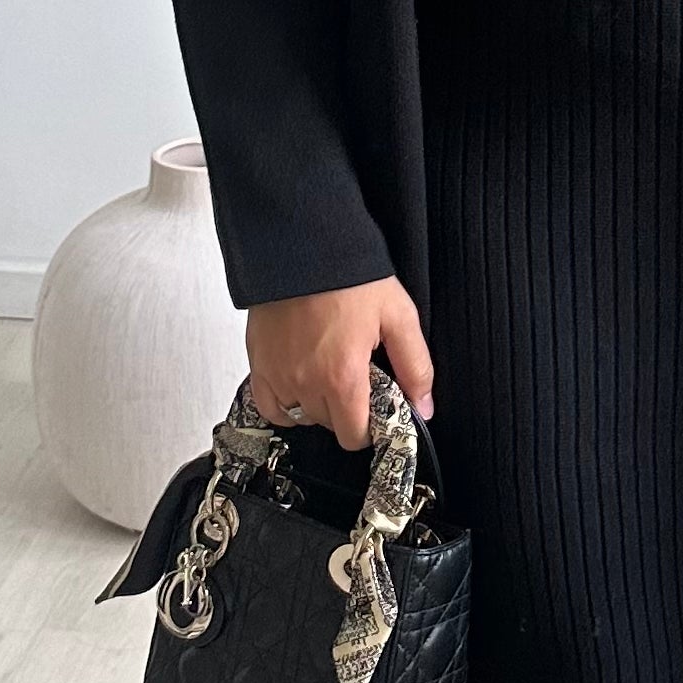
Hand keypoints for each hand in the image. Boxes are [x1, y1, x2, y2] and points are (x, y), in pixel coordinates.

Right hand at [245, 278, 434, 450]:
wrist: (303, 246)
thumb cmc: (348, 277)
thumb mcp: (398, 317)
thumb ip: (415, 367)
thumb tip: (424, 406)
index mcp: (342, 377)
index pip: (354, 436)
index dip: (369, 428)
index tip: (375, 412)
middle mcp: (306, 382)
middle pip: (329, 426)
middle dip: (347, 411)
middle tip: (357, 380)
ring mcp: (278, 374)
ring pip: (300, 417)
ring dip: (318, 406)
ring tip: (330, 375)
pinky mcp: (259, 362)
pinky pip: (269, 406)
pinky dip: (285, 403)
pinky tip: (301, 385)